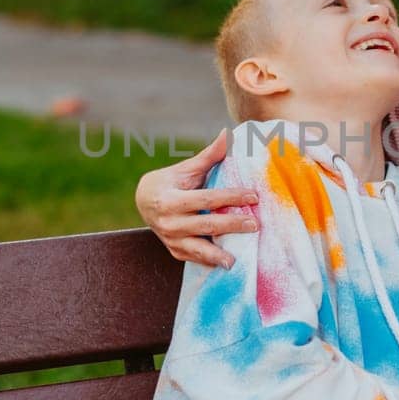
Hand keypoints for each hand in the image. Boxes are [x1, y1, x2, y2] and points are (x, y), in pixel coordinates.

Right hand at [135, 129, 257, 268]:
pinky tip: (225, 265)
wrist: (143, 200)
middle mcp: (168, 222)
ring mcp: (170, 239)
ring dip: (217, 255)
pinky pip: (193, 258)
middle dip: (231, 225)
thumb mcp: (186, 168)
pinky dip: (208, 262)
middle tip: (255, 225)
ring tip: (235, 261)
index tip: (253, 196)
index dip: (231, 197)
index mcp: (171, 199)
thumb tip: (228, 133)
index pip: (206, 198)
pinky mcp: (174, 250)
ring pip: (197, 249)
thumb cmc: (171, 181)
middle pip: (206, 225)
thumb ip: (209, 155)